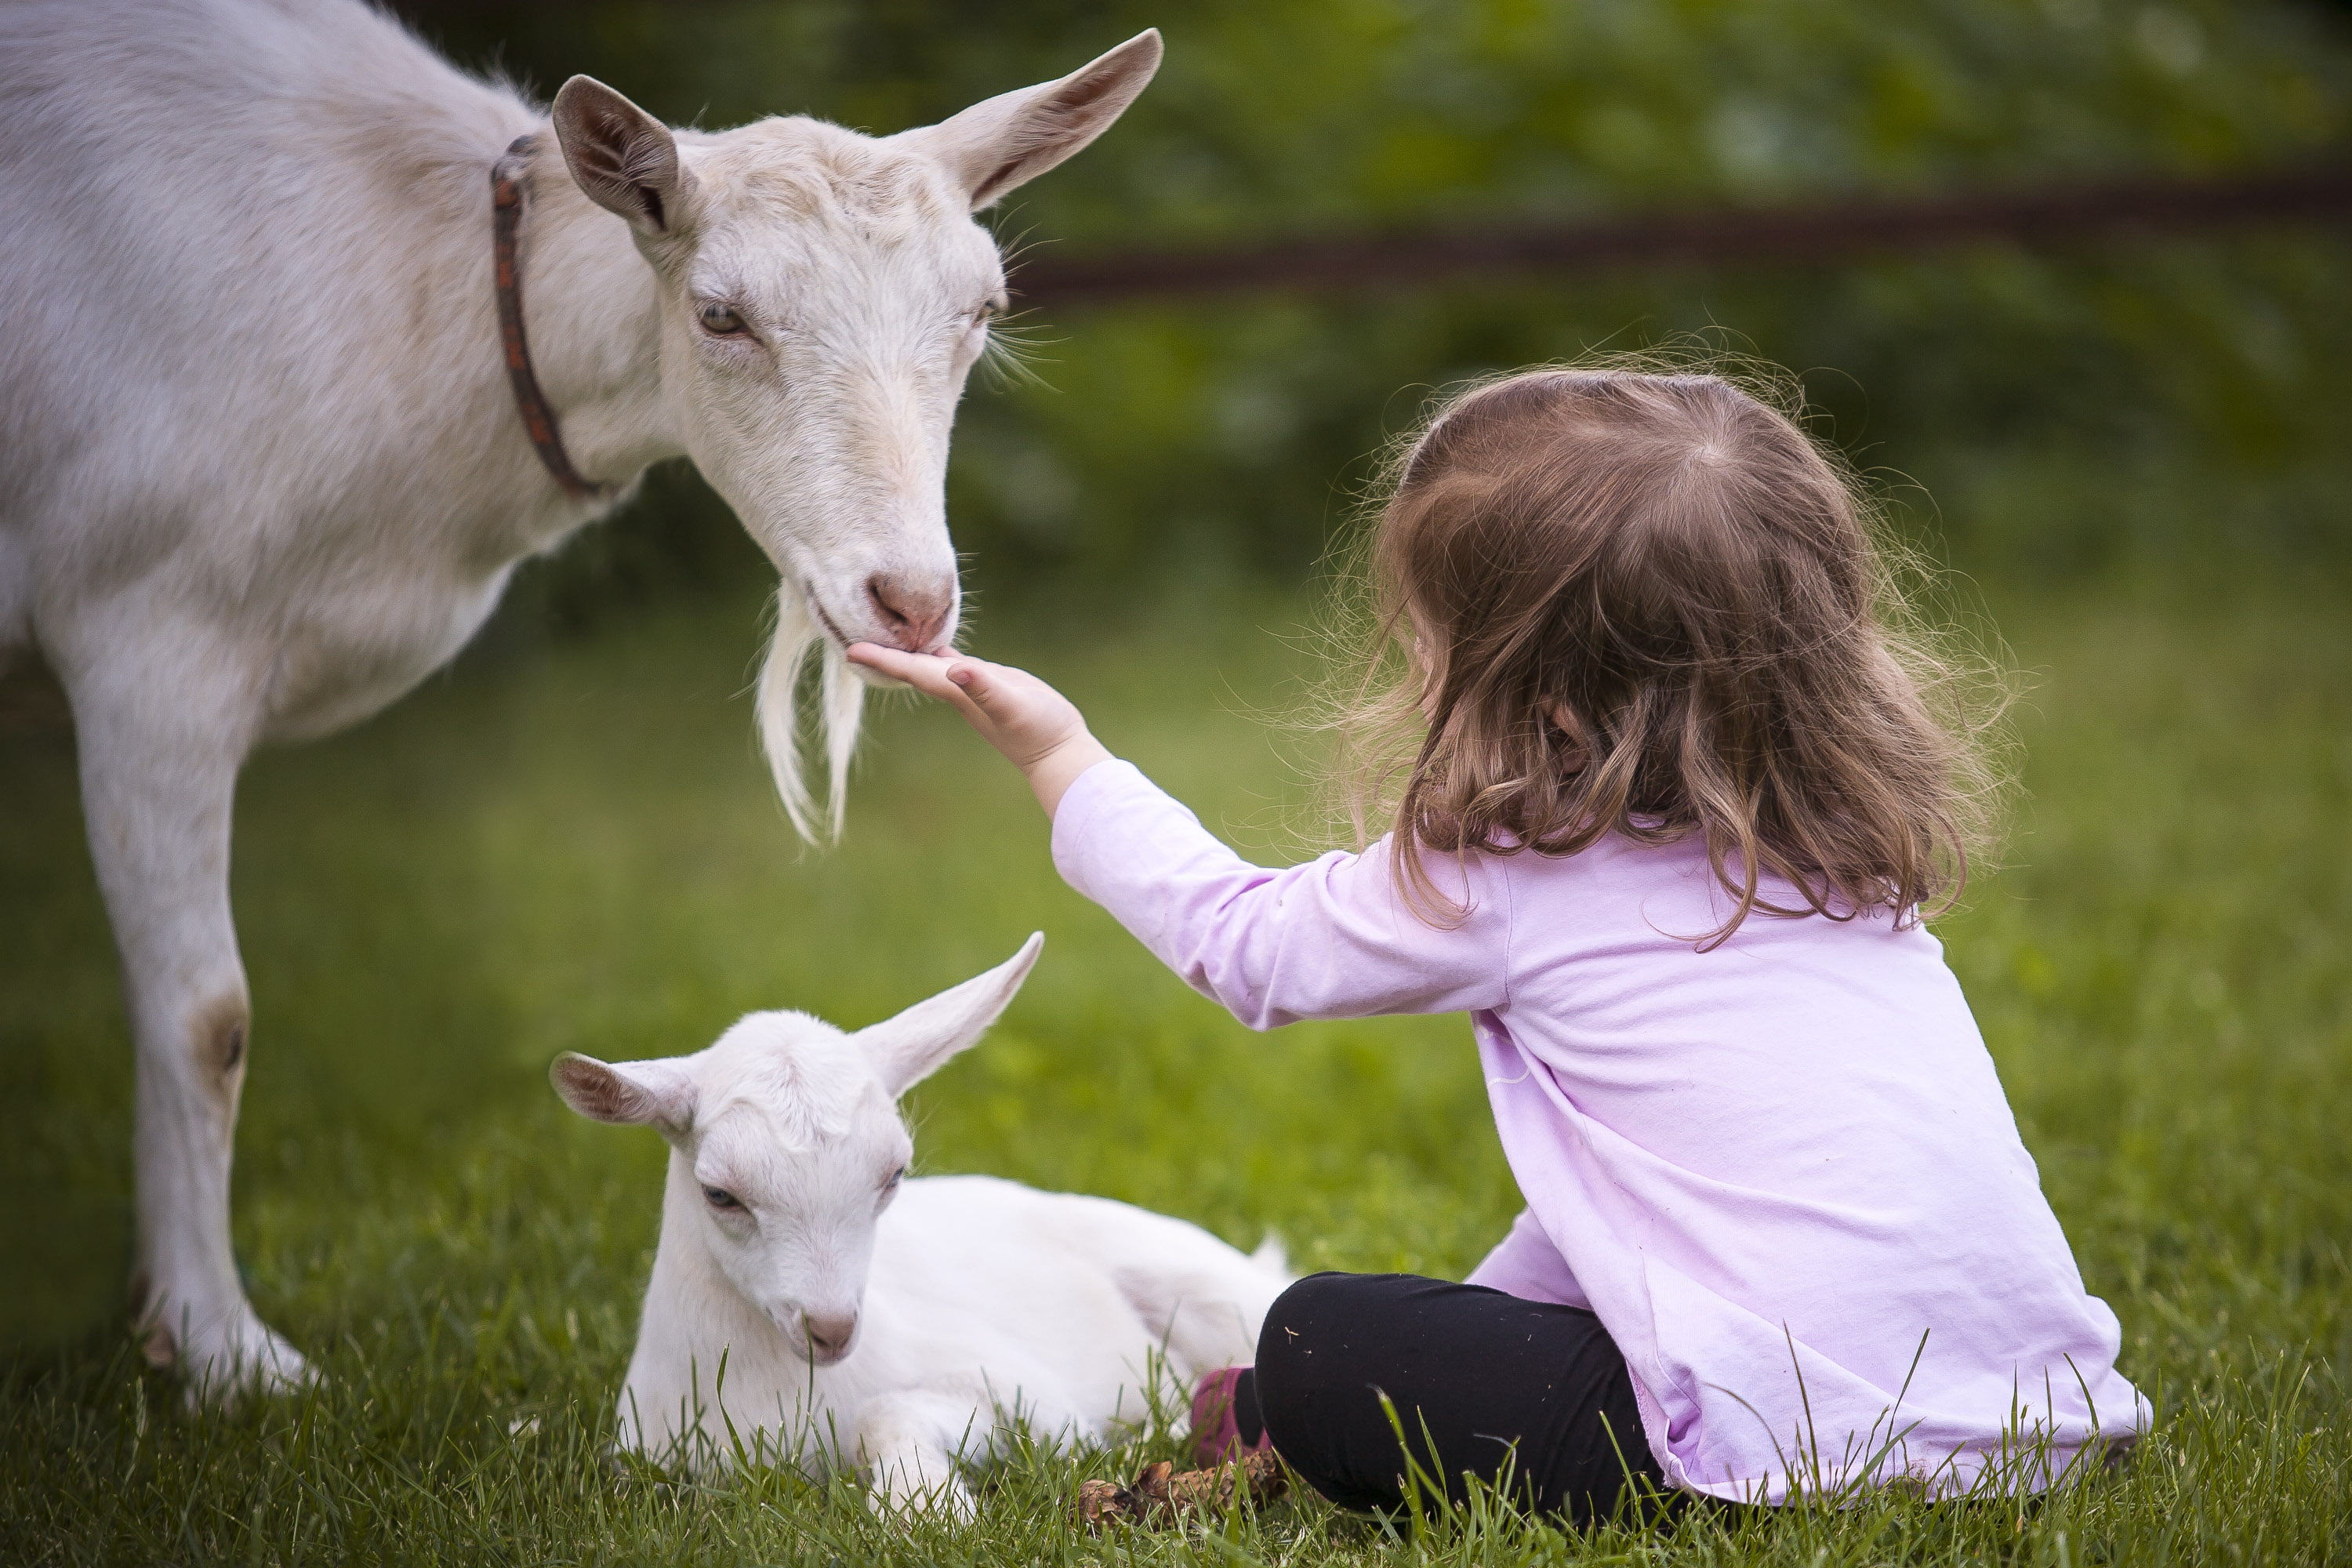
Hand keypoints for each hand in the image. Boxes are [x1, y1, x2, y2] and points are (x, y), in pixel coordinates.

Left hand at [845, 644, 1112, 817]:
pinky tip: (936, 646)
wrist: (1059, 752)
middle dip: (884, 655)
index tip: (849, 649)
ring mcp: (972, 689)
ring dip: (908, 654)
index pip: (911, 671)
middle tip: (853, 640)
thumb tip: (956, 669)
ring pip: (930, 667)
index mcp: (956, 691)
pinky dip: (940, 654)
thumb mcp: (1011, 704)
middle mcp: (957, 690)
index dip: (882, 659)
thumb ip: (984, 687)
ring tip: (885, 637)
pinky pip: (954, 666)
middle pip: (912, 669)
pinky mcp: (989, 685)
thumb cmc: (1037, 729)